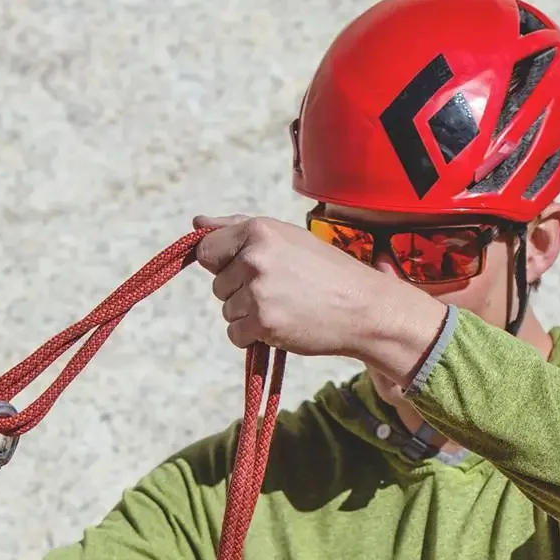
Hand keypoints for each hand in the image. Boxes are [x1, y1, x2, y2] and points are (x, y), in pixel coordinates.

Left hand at [193, 215, 443, 384]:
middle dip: (240, 291)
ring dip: (249, 315)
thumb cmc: (326, 271)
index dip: (223, 264)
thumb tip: (197, 224)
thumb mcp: (286, 237)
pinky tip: (281, 325)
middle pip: (217, 284)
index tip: (248, 271)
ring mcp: (258, 291)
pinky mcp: (263, 322)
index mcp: (259, 230)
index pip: (208, 249)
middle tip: (280, 291)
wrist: (363, 307)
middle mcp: (254, 257)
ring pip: (226, 310)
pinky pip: (235, 334)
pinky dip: (253, 336)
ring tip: (285, 307)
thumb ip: (238, 228)